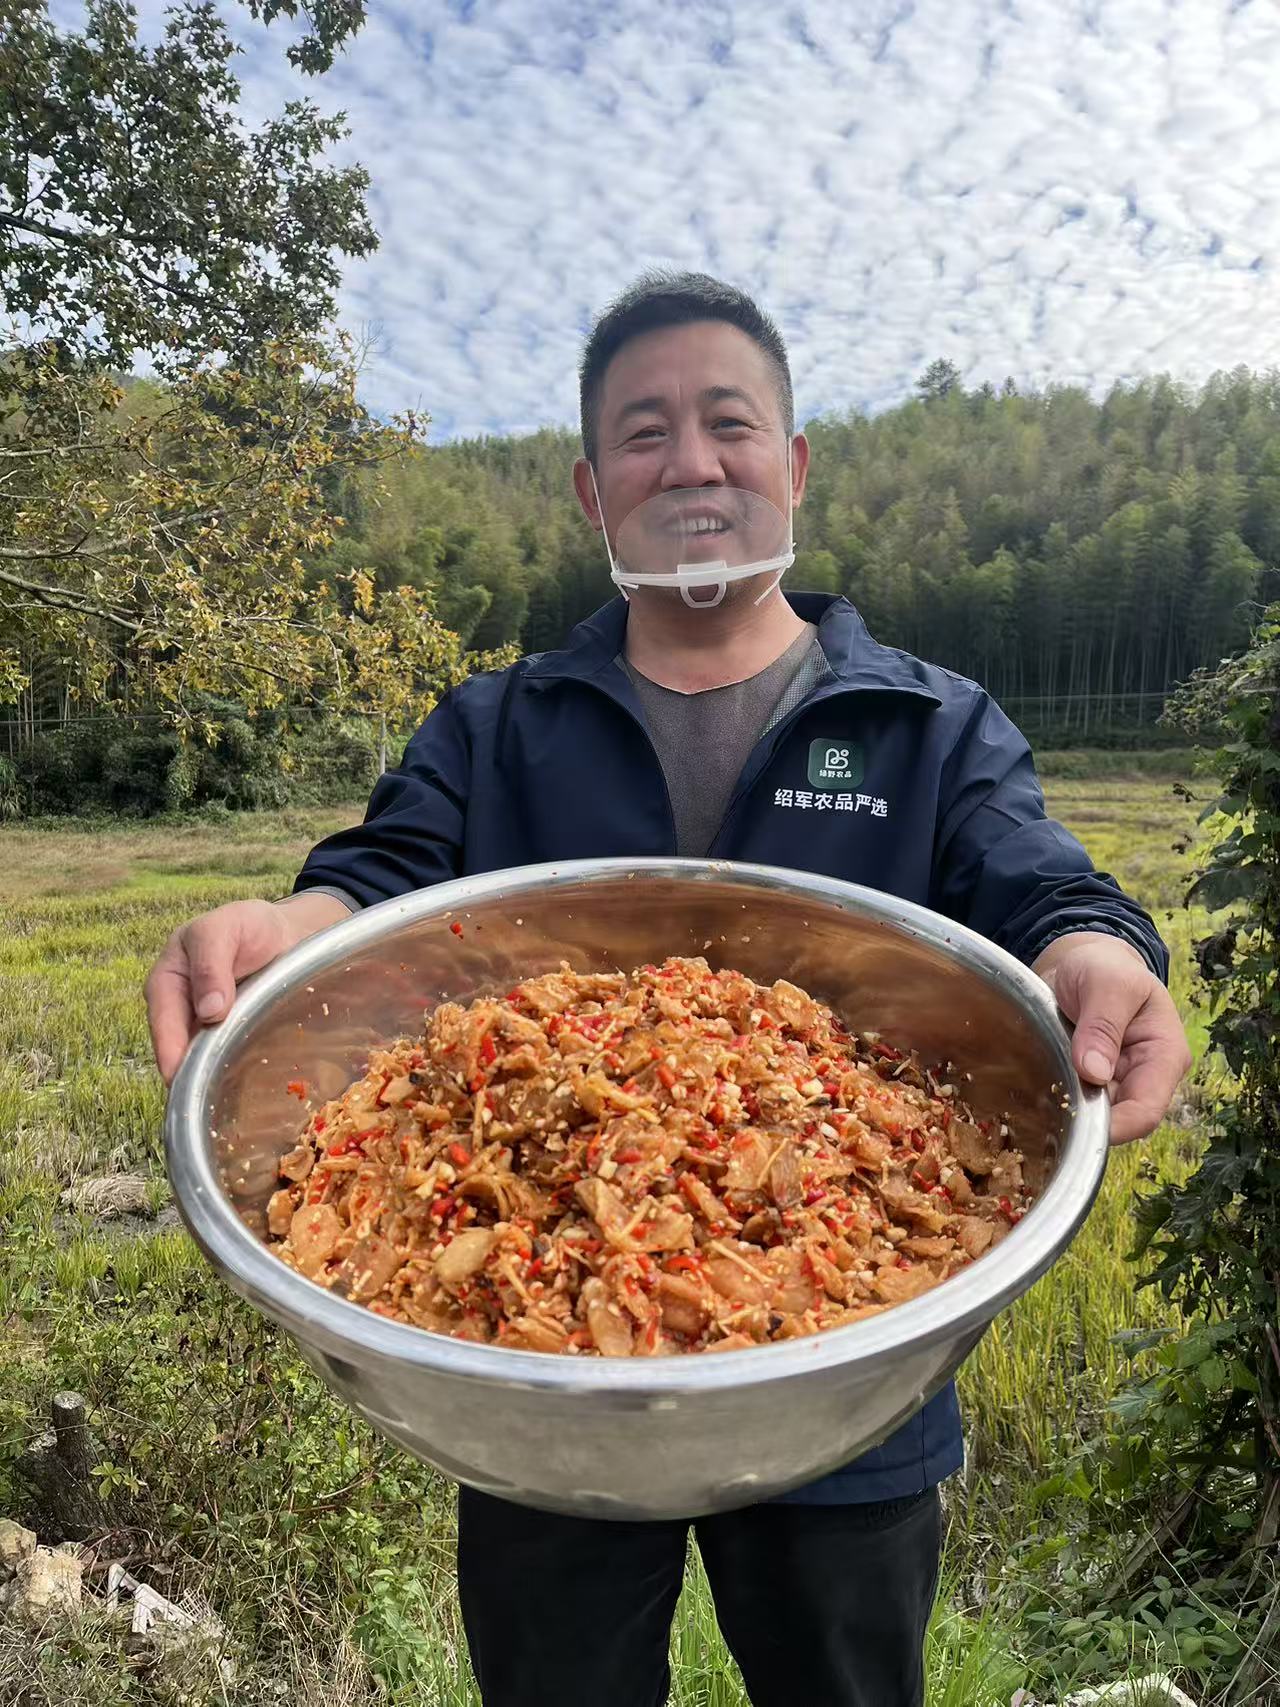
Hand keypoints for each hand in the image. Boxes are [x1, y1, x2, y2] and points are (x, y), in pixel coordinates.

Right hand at [144, 893, 347, 1084]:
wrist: (284, 933)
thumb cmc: (248, 926)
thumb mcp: (225, 928)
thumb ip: (212, 961)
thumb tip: (207, 1011)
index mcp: (168, 978)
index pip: (162, 1019)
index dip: (169, 1049)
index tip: (178, 1077)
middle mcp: (180, 1007)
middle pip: (177, 1046)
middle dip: (188, 1073)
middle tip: (202, 1103)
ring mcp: (203, 1025)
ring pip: (200, 1058)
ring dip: (210, 1077)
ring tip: (222, 1104)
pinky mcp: (228, 1037)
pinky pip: (224, 1059)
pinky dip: (230, 1074)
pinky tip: (243, 1091)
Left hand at [1031, 931, 1191, 1144]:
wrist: (1082, 961)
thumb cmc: (1106, 966)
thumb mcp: (1108, 983)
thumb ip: (1104, 1024)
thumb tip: (1095, 1073)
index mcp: (1164, 1056)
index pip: (1146, 1110)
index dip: (1115, 1126)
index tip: (1074, 1122)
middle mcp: (1144, 1077)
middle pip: (1118, 1121)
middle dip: (1083, 1121)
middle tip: (1042, 1109)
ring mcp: (1115, 1083)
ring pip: (1091, 1116)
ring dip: (1064, 1112)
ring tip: (1033, 1098)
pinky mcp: (1088, 1083)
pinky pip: (1071, 1103)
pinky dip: (1053, 1102)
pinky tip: (1031, 1094)